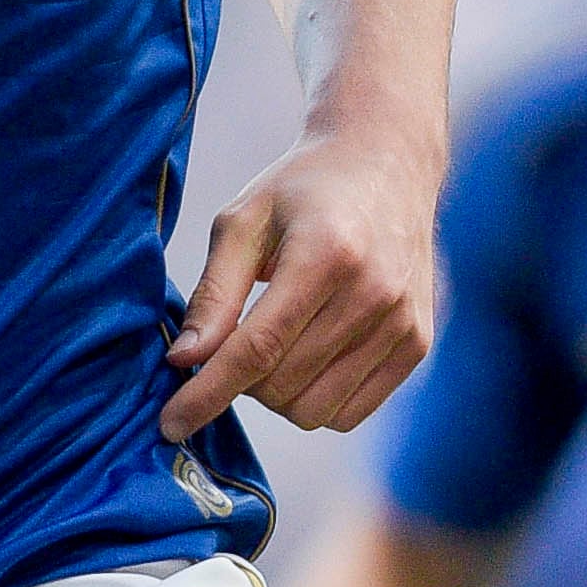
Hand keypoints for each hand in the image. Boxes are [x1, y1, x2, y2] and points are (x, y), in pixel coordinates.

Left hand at [162, 127, 439, 438]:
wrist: (386, 161)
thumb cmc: (302, 188)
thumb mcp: (243, 221)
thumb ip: (215, 293)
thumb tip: (183, 361)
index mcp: (326, 253)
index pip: (257, 348)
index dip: (207, 393)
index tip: (170, 425)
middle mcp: (373, 292)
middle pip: (281, 385)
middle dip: (239, 381)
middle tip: (234, 341)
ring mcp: (402, 321)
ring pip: (314, 410)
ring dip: (276, 395)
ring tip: (274, 345)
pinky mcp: (416, 342)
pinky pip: (351, 413)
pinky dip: (315, 401)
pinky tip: (307, 357)